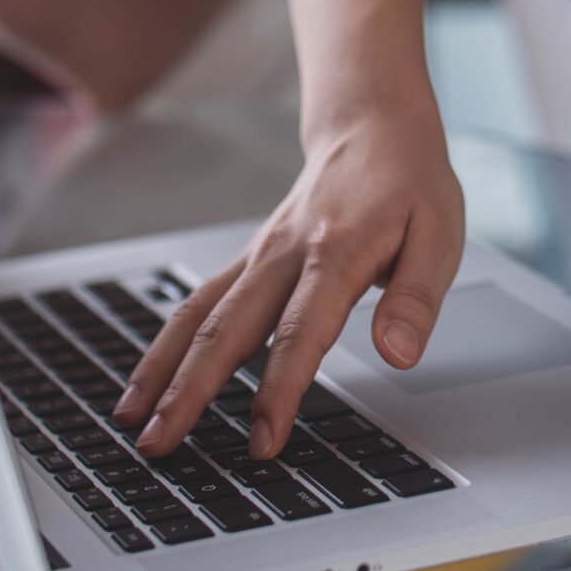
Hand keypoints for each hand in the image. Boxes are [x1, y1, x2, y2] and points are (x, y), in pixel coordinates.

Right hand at [114, 111, 465, 458]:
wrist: (373, 126)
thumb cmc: (410, 184)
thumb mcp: (440, 235)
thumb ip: (416, 298)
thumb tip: (398, 354)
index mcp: (336, 252)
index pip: (299, 333)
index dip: (279, 390)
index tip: (263, 440)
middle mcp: (284, 254)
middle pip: (226, 329)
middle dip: (189, 392)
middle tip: (159, 444)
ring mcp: (259, 256)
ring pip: (197, 315)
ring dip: (161, 370)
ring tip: (130, 420)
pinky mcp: (248, 260)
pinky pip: (198, 302)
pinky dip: (167, 344)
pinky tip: (147, 381)